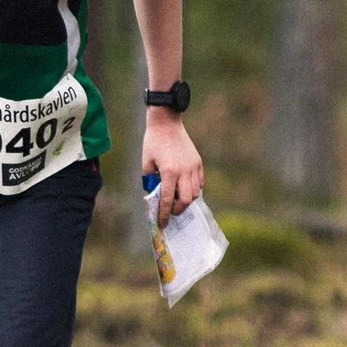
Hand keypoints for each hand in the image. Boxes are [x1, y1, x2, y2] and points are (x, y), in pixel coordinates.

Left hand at [142, 112, 203, 226]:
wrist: (166, 122)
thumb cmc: (153, 142)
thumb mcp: (146, 163)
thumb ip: (151, 181)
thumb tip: (156, 196)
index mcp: (169, 172)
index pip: (168, 200)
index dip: (164, 214)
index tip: (163, 224)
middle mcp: (184, 171)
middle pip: (186, 200)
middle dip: (178, 210)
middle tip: (171, 212)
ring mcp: (193, 166)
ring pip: (195, 192)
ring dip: (187, 200)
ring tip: (178, 199)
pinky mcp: (198, 162)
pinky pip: (200, 182)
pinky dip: (194, 189)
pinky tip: (185, 188)